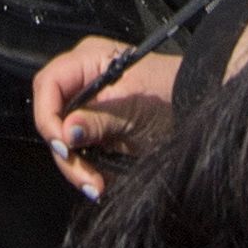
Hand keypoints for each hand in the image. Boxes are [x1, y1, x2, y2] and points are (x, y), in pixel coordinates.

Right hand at [28, 34, 176, 195]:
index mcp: (88, 60)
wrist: (199, 106)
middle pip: (53, 117)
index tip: (62, 144)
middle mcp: (83, 82)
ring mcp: (89, 108)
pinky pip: (81, 152)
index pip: (49, 84)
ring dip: (77, 167)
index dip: (48, 115)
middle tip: (85, 178)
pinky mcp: (98, 131)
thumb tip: (66, 132)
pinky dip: (89, 170)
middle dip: (65, 151)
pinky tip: (102, 183)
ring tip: (97, 187)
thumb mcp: (134, 108)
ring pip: (64, 141)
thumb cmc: (171, 92)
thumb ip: (98, 119)